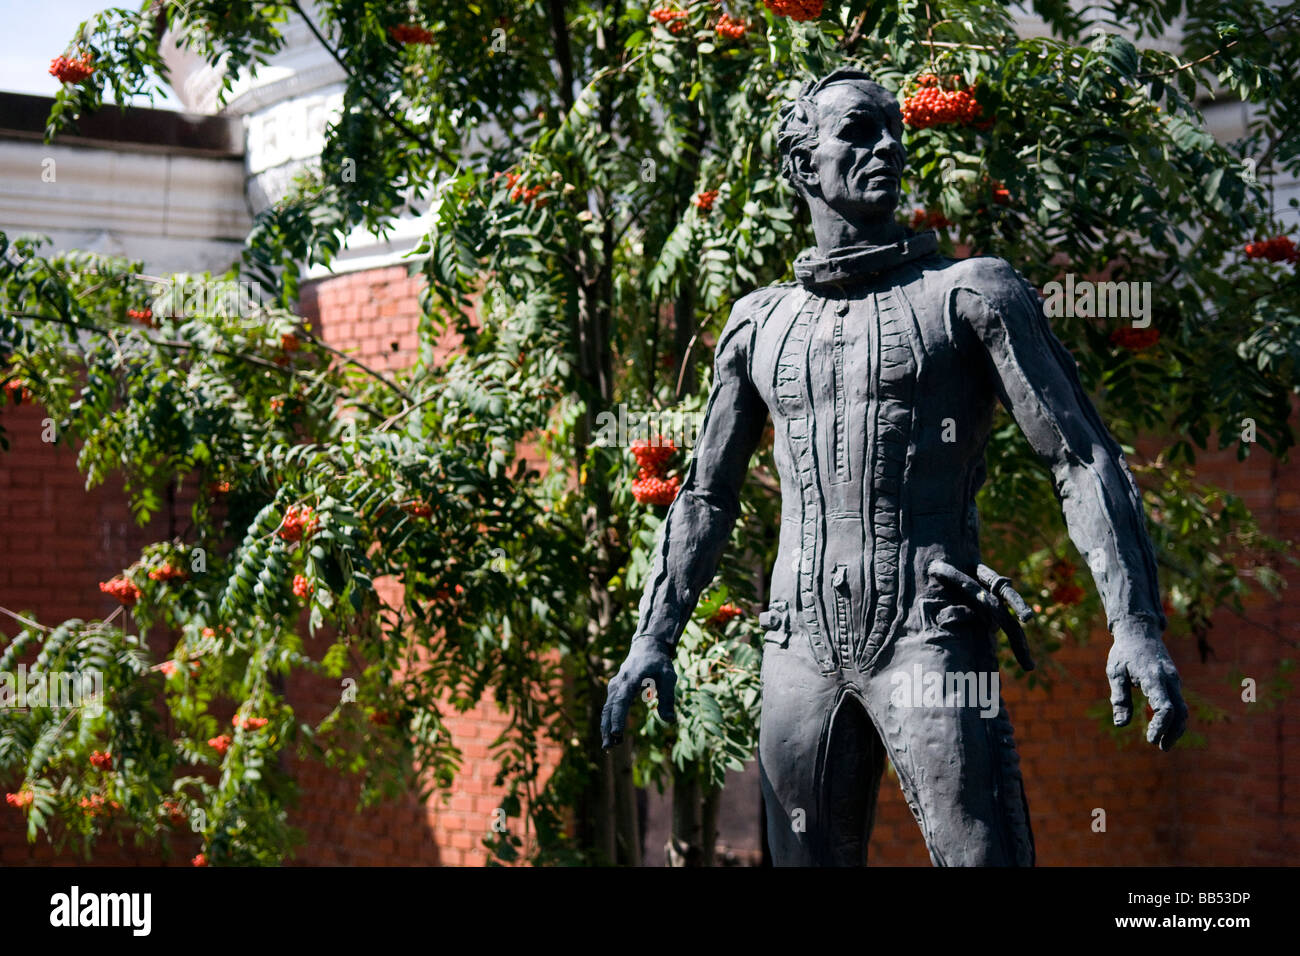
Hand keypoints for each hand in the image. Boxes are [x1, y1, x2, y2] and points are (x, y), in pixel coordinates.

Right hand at [600, 638, 676, 748]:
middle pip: (609, 707)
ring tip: (610, 747)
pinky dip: (609, 720)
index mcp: (631, 678)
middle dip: (607, 728)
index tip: (616, 732)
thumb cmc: (659, 663)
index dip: (618, 717)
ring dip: (606, 727)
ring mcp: (614, 686)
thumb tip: (670, 721)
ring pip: (606, 708)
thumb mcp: (669, 677)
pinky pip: (609, 706)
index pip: (621, 700)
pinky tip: (613, 736)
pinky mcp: (614, 689)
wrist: (647, 647)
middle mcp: (619, 682)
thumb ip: (668, 698)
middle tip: (609, 747)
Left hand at [1106, 619, 1188, 750]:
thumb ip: (1119, 698)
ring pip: (1183, 708)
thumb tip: (1120, 724)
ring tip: (1163, 744)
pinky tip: (1165, 729)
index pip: (1165, 707)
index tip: (1151, 739)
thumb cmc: (1124, 653)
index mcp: (1154, 677)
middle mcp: (1169, 679)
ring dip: (1176, 728)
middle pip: (1180, 711)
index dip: (1161, 726)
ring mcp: (1174, 680)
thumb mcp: (1115, 673)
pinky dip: (1175, 718)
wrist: (1140, 632)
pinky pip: (1179, 703)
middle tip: (1160, 747)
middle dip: (1173, 732)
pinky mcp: (1174, 682)